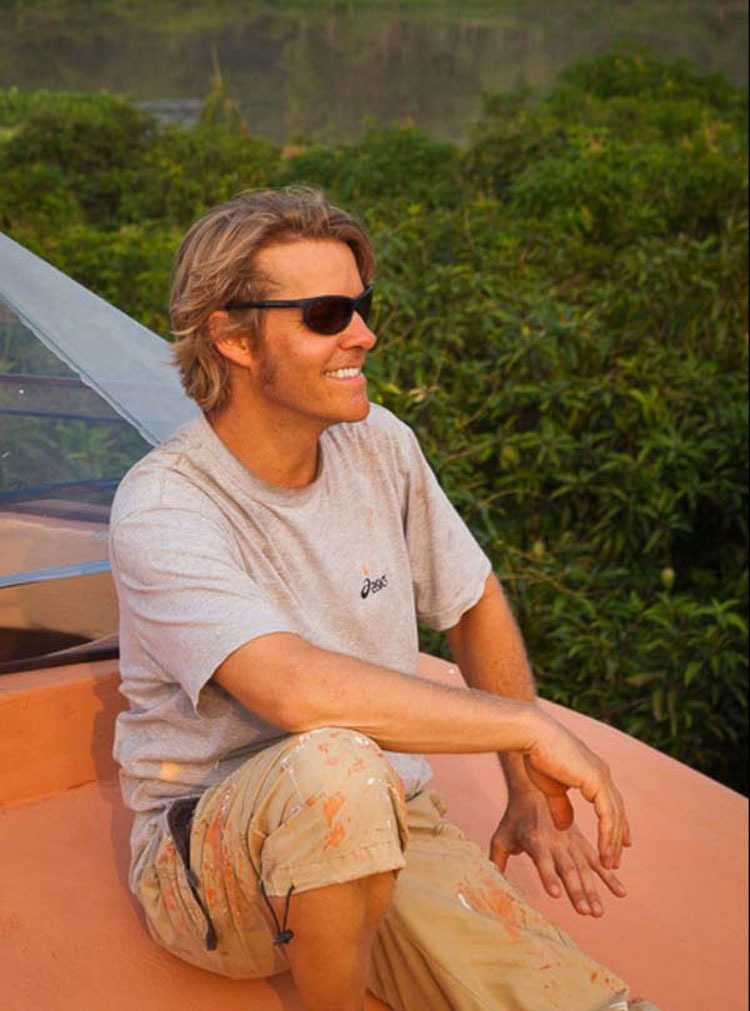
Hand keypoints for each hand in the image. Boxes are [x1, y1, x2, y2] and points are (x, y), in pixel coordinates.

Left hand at [490, 788, 627, 915]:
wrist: (535, 787)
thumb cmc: (515, 817)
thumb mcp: (501, 836)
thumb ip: (496, 860)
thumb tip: (487, 882)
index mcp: (535, 840)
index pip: (542, 861)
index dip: (548, 877)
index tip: (556, 894)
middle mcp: (555, 842)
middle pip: (567, 869)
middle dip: (576, 891)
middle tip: (587, 912)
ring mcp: (570, 842)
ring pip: (583, 869)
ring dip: (592, 890)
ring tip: (598, 913)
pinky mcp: (580, 841)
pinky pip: (597, 860)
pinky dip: (609, 876)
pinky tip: (620, 892)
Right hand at [522, 710, 630, 870]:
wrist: (532, 735)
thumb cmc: (536, 755)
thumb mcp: (551, 788)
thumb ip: (561, 806)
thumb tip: (565, 827)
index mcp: (593, 773)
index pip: (611, 803)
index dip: (615, 825)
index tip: (620, 844)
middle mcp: (602, 774)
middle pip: (616, 812)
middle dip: (616, 839)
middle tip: (613, 862)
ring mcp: (602, 776)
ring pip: (615, 817)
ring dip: (613, 843)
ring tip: (609, 864)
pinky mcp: (596, 780)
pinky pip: (608, 815)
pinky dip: (608, 836)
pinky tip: (605, 852)